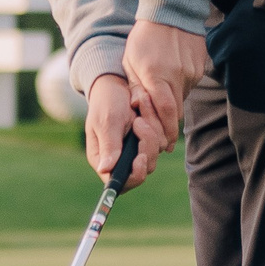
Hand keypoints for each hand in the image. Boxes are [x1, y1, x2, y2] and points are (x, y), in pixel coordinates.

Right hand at [84, 75, 163, 190]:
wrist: (116, 83)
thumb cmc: (106, 102)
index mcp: (103, 159)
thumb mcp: (107, 121)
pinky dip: (157, 124)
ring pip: (155, 154)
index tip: (141, 158)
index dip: (134, 175)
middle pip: (143, 170)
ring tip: (140, 109)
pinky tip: (145, 108)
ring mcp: (135, 151)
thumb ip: (109, 145)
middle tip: (139, 122)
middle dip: (147, 146)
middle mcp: (119, 159)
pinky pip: (161, 141)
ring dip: (152, 131)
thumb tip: (105, 170)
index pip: (119, 182)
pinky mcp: (147, 142)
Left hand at [124, 21, 206, 154]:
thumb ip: (135, 86)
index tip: (163, 145)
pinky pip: (189, 86)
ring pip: (183, 99)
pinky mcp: (200, 67)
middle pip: (177, 111)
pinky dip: (180, 88)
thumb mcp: (130, 61)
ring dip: (172, 102)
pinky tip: (171, 76)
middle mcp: (177, 76)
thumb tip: (138, 109)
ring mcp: (192, 72)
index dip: (165, 131)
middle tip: (162, 134)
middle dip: (168, 124)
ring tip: (161, 89)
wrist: (171, 12)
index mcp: (156, 75)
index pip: (166, 112)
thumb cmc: (144, 38)